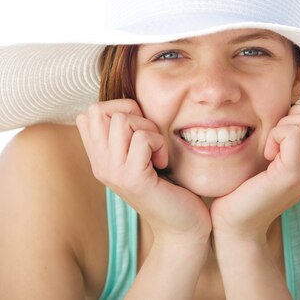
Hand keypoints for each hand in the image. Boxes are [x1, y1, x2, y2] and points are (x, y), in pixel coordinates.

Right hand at [76, 99, 211, 244]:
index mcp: (99, 157)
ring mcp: (113, 173)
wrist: (182, 226)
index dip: (117, 108)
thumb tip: (125, 101)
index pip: (89, 113)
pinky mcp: (133, 179)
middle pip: (99, 110)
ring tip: (156, 151)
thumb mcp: (140, 153)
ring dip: (148, 128)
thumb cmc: (168, 184)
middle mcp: (100, 165)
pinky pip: (142, 138)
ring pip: (121, 120)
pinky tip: (163, 162)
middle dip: (131, 112)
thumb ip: (126, 132)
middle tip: (148, 136)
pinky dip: (159, 143)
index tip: (137, 129)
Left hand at [210, 104, 299, 241]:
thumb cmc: (252, 180)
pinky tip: (267, 154)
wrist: (237, 221)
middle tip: (278, 137)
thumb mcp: (281, 152)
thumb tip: (294, 95)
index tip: (287, 130)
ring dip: (286, 123)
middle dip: (298, 114)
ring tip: (273, 146)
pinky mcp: (293, 175)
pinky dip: (276, 134)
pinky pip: (293, 132)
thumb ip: (295, 130)